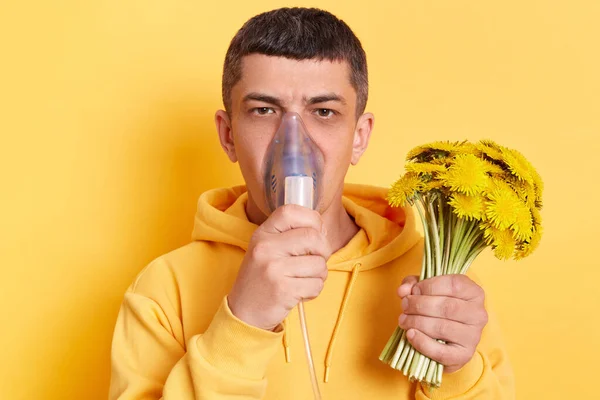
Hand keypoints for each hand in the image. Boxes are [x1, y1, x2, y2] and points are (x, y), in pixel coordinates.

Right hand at [228, 204, 331, 330]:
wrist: (244, 312)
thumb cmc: (262, 278)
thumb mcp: (267, 249)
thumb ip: (290, 235)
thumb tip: (323, 229)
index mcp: (263, 234)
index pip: (291, 211)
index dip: (312, 220)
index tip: (316, 233)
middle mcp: (266, 247)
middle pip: (313, 237)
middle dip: (324, 251)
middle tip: (316, 261)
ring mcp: (273, 268)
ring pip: (319, 264)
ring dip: (319, 275)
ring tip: (303, 280)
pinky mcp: (283, 290)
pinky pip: (316, 284)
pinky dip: (314, 291)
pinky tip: (299, 292)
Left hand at [397, 274, 487, 372]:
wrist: (446, 338)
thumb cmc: (437, 307)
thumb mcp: (426, 289)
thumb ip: (413, 285)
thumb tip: (403, 290)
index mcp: (474, 292)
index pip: (453, 285)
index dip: (428, 286)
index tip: (413, 291)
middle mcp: (478, 314)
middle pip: (446, 307)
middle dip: (418, 305)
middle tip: (404, 306)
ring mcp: (473, 336)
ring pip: (442, 327)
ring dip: (416, 322)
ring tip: (403, 320)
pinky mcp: (464, 356)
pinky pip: (441, 352)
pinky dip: (422, 343)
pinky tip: (410, 334)